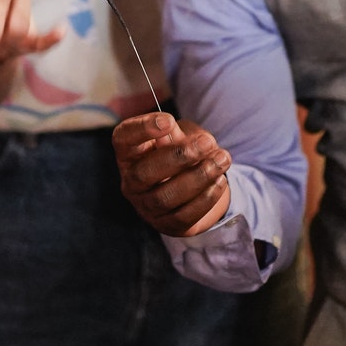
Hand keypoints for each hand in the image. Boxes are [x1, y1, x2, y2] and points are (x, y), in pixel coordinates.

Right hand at [112, 112, 231, 236]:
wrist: (197, 183)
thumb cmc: (183, 151)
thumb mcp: (181, 134)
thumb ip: (178, 133)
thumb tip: (175, 133)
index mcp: (129, 152)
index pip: (123, 138)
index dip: (142, 129)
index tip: (169, 120)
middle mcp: (131, 181)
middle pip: (144, 173)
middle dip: (178, 157)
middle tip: (207, 143)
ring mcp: (146, 206)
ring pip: (165, 197)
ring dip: (198, 178)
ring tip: (222, 160)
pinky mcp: (166, 224)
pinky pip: (183, 216)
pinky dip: (205, 198)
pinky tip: (220, 181)